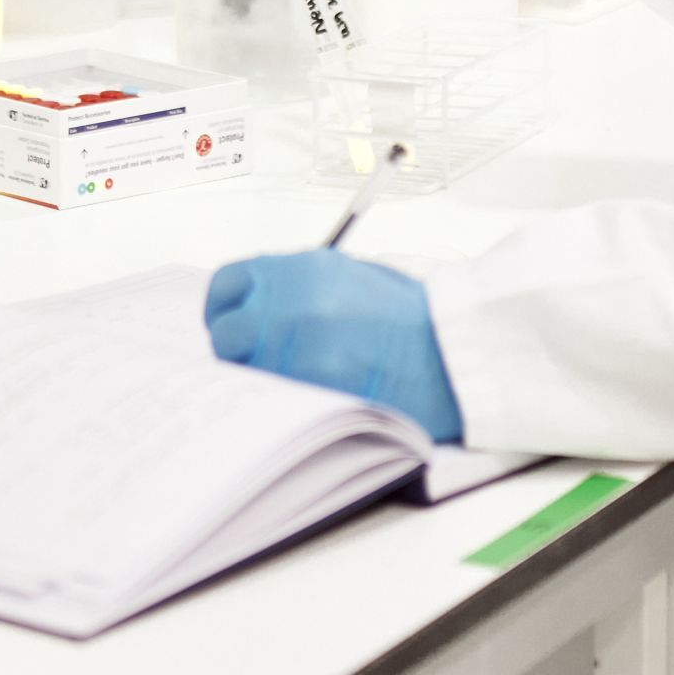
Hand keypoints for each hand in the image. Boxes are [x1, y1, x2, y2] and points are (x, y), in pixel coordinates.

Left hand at [204, 252, 464, 442]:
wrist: (449, 349)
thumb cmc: (408, 319)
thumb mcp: (346, 278)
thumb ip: (296, 288)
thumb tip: (258, 309)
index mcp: (298, 269)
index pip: (227, 285)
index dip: (224, 310)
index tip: (230, 324)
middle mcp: (290, 302)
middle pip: (225, 336)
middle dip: (237, 353)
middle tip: (258, 365)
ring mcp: (296, 346)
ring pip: (244, 374)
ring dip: (260, 382)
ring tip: (290, 386)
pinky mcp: (309, 385)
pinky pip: (272, 400)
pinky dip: (280, 405)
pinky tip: (304, 403)